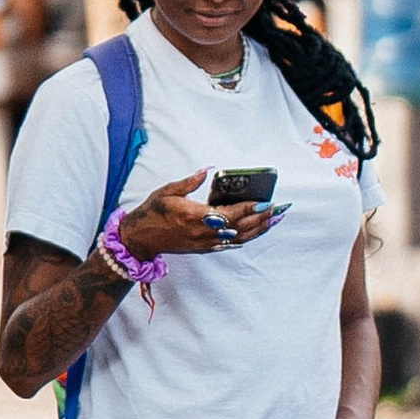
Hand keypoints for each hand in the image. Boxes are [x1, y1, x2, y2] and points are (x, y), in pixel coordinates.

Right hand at [118, 171, 278, 259]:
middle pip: (239, 227)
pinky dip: (245, 238)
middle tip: (279, 210)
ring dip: (258, 230)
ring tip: (274, 220)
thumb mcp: (167, 191)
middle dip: (262, 218)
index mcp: (194, 216)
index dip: (249, 208)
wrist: (140, 238)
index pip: (229, 213)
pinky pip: (229, 244)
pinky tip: (256, 231)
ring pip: (238, 238)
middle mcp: (202, 232)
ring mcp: (204, 242)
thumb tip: (208, 170)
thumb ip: (190, 181)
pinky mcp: (203, 248)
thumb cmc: (152, 212)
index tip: (265, 202)